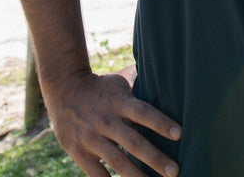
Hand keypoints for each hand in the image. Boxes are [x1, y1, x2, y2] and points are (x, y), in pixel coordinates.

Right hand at [44, 64, 181, 176]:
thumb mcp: (121, 79)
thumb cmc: (102, 86)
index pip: (143, 112)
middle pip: (134, 143)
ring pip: (118, 162)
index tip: (179, 134)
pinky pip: (98, 175)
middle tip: (176, 171)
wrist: (64, 90)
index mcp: (119, 101)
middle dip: (156, 159)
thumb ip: (142, 82)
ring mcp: (91, 138)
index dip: (161, 123)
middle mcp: (106, 120)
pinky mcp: (79, 153)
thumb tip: (169, 77)